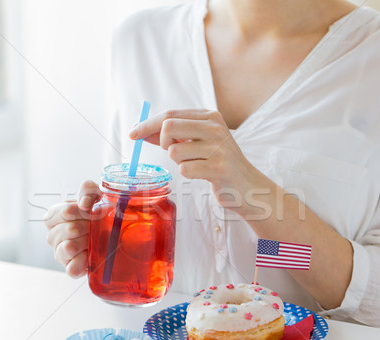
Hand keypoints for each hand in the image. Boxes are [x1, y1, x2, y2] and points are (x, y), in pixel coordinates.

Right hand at [45, 180, 100, 276]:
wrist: (111, 232)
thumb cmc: (98, 212)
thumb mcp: (95, 194)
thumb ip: (87, 190)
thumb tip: (84, 203)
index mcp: (54, 216)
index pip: (63, 212)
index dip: (80, 212)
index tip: (91, 212)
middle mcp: (52, 235)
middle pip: (69, 229)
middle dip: (88, 226)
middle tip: (96, 226)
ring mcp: (60, 253)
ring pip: (69, 247)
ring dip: (86, 242)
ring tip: (94, 238)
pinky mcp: (70, 268)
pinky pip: (72, 268)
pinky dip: (83, 262)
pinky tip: (90, 255)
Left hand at [129, 109, 263, 212]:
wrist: (247, 185)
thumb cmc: (218, 162)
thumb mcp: (198, 142)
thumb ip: (174, 135)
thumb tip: (141, 132)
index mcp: (210, 116)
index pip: (170, 114)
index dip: (147, 124)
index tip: (133, 134)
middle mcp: (215, 128)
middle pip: (169, 126)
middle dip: (163, 142)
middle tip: (174, 152)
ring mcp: (218, 148)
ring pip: (174, 151)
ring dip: (178, 162)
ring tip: (195, 164)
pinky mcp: (219, 168)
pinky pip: (185, 170)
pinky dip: (188, 173)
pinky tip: (202, 174)